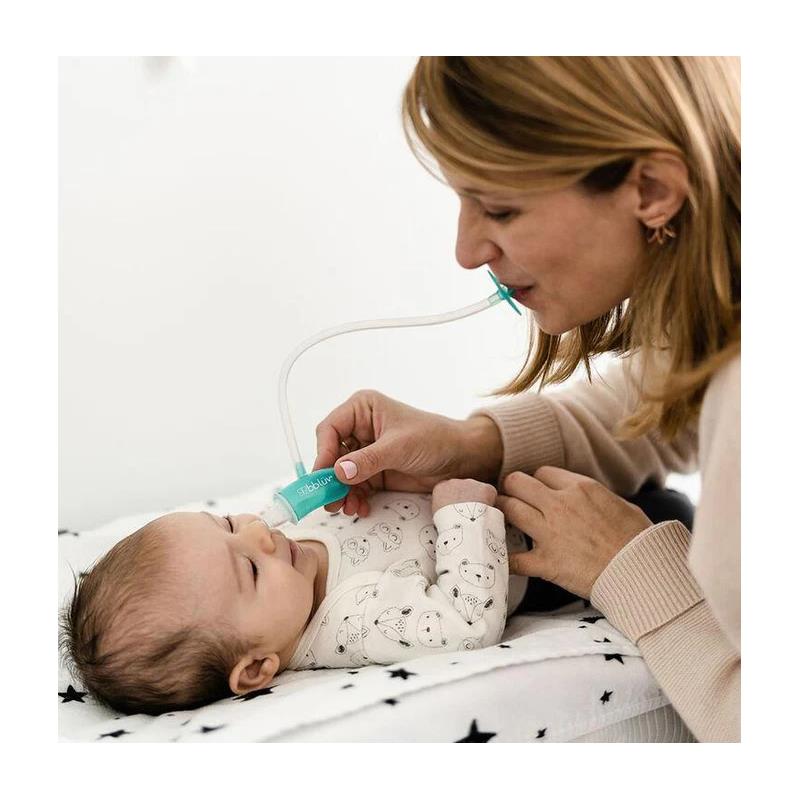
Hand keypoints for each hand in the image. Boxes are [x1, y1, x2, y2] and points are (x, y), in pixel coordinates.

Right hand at [312, 389, 502, 516]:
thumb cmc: (434, 438)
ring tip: (347, 508)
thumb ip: (367, 460)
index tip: (323, 476)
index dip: (323, 453)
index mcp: (363, 409)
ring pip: (341, 474)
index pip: (330, 429)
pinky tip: (361, 508)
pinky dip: (355, 498)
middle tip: (330, 500)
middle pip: (332, 454)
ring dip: (342, 492)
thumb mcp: (399, 447)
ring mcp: (366, 451)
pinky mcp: (374, 471)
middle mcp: (360, 428)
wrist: (461, 458)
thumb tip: (338, 472)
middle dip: (331, 479)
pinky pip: (355, 486)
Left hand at [496, 466, 652, 598]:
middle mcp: (560, 505)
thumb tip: (584, 498)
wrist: (642, 572)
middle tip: (510, 499)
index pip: (541, 473)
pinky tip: (499, 558)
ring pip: (508, 509)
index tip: (537, 493)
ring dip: (501, 513)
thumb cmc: (638, 540)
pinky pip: (513, 558)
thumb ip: (593, 497)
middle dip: (511, 489)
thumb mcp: (618, 504)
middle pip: (517, 483)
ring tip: (500, 519)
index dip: (537, 482)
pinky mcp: (546, 562)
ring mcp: (549, 533)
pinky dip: (503, 559)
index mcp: (580, 488)